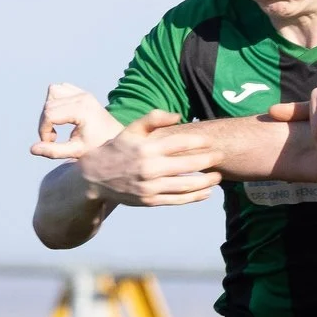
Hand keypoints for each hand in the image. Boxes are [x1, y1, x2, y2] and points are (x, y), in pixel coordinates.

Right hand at [31, 82, 123, 157]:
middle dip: (45, 123)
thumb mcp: (76, 152)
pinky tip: (63, 117)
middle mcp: (82, 97)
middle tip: (54, 139)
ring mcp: (82, 93)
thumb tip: (32, 149)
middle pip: (48, 105)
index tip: (50, 143)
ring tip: (57, 126)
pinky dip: (56, 102)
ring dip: (49, 110)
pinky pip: (59, 90)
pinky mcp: (82, 92)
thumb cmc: (99, 147)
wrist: (119, 139)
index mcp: (82, 110)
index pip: (49, 114)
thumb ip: (54, 151)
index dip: (44, 130)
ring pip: (52, 93)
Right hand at [48, 109, 220, 206]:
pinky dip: (194, 197)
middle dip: (208, 161)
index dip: (198, 142)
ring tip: (218, 176)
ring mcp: (150, 186)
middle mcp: (149, 168)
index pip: (179, 143)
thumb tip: (178, 116)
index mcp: (145, 148)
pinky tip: (206, 192)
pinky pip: (177, 200)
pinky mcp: (150, 201)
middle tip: (221, 156)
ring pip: (186, 185)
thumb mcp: (131, 130)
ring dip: (206, 181)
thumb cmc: (118, 149)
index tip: (211, 141)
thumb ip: (153, 119)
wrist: (95, 177)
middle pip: (187, 165)